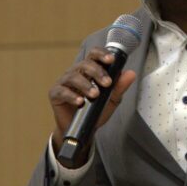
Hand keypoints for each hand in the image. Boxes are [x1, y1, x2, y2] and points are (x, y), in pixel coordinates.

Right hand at [48, 47, 136, 162]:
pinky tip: (80, 102)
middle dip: (97, 72)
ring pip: (73, 76)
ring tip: (95, 95)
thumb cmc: (95, 111)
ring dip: (86, 85)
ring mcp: (64, 82)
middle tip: (107, 83)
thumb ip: (120, 87)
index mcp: (89, 70)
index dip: (101, 54)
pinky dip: (71, 96)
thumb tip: (131, 74)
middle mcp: (75, 72)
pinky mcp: (55, 94)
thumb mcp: (111, 99)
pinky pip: (62, 91)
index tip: (111, 60)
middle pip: (85, 64)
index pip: (94, 55)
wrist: (83, 131)